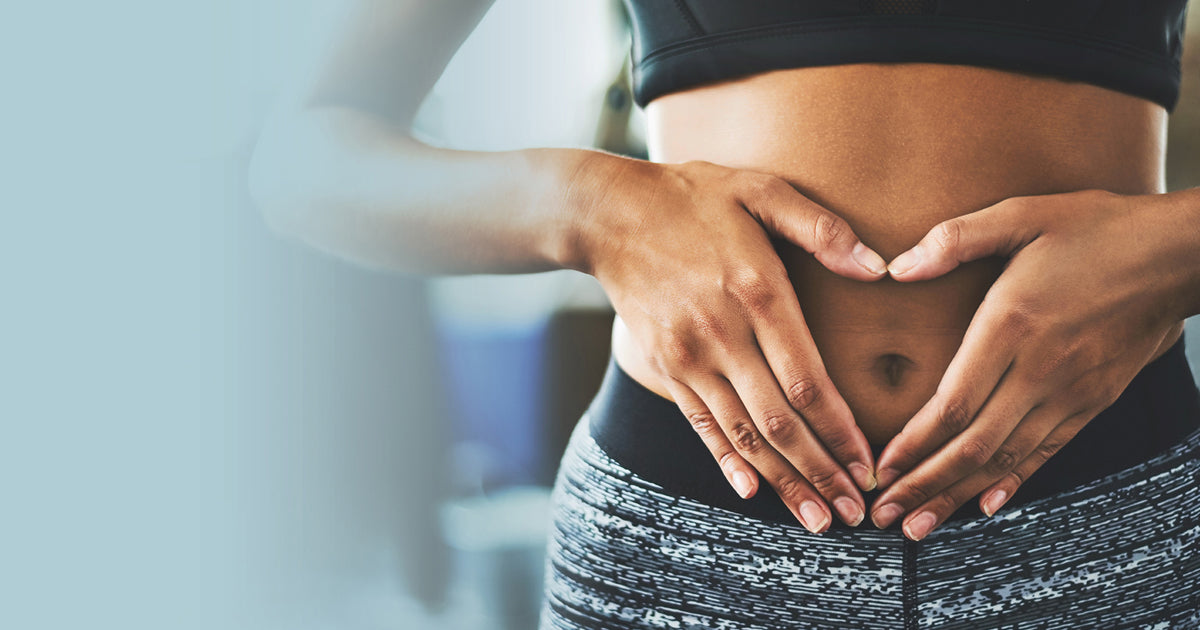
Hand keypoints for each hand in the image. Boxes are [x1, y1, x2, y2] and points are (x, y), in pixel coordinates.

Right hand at [573, 155, 886, 531]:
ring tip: (817, 521)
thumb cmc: (695, 197)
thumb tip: (880, 267)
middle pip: (779, 423)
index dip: (842, 433)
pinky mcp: (666, 366)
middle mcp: (722, 334)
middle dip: (821, 475)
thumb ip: (821, 228)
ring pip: (741, 435)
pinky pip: (701, 425)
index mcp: (757, 293)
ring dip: (782, 483)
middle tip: (856, 516)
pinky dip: (727, 463)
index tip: (871, 468)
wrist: (608, 214)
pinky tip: (754, 493)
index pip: (808, 382)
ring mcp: (688, 357)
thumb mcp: (760, 190)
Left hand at [869, 189, 1196, 539]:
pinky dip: (1012, 481)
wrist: (1180, 255)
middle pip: (972, 445)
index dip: (912, 445)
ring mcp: (1070, 392)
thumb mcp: (1023, 215)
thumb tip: (895, 268)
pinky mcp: (1093, 401)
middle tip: (883, 517)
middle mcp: (1039, 370)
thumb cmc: (1097, 228)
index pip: (952, 405)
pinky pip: (1046, 452)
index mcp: (1012, 326)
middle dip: (923, 486)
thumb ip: (954, 239)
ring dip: (957, 496)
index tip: (878, 470)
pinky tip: (985, 504)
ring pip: (1005, 459)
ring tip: (918, 526)